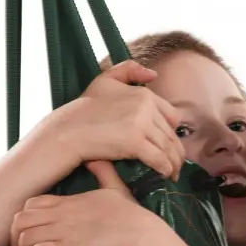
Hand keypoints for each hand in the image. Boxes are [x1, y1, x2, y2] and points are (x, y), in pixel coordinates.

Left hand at [11, 162, 156, 245]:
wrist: (140, 236)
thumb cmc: (131, 215)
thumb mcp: (115, 188)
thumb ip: (103, 172)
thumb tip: (97, 158)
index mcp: (68, 201)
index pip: (30, 204)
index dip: (26, 217)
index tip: (32, 230)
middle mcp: (60, 214)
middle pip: (20, 219)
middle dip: (16, 235)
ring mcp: (62, 232)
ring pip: (24, 236)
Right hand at [49, 60, 184, 179]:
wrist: (69, 129)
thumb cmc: (85, 107)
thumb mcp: (106, 79)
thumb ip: (129, 70)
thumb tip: (153, 74)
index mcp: (143, 94)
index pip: (171, 115)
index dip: (172, 133)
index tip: (171, 145)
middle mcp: (146, 106)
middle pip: (171, 134)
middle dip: (176, 152)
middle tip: (177, 166)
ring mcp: (141, 124)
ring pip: (167, 147)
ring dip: (174, 163)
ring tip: (173, 174)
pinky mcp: (135, 142)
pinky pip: (158, 158)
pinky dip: (165, 168)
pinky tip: (165, 174)